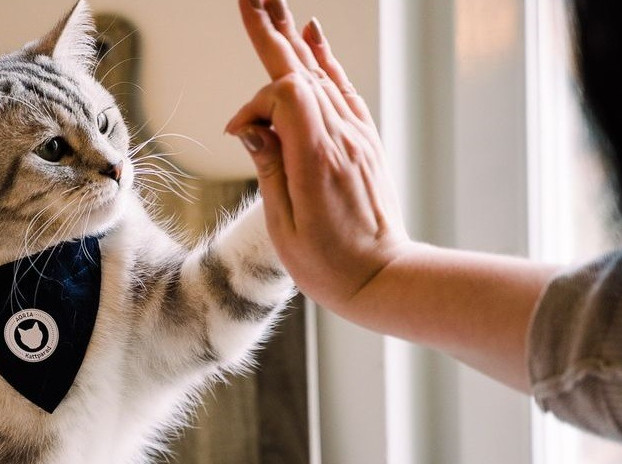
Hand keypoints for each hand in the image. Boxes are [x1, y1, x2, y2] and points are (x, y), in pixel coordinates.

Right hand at [225, 0, 408, 320]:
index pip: (284, 96)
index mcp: (318, 157)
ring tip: (272, 3)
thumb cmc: (330, 264)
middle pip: (302, 70)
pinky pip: (342, 89)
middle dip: (271, 32)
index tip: (237, 133)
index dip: (253, 103)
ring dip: (293, 38)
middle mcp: (343, 137)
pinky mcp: (364, 142)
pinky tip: (313, 36)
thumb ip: (269, 168)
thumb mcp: (284, 226)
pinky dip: (325, 60)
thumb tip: (251, 127)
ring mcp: (357, 137)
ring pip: (321, 74)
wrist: (384, 279)